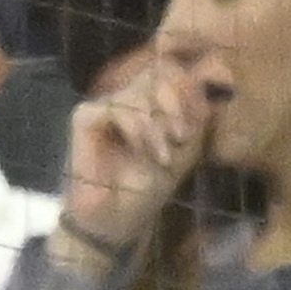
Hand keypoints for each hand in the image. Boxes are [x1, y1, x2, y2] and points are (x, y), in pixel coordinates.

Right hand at [59, 56, 210, 255]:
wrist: (118, 219)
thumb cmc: (149, 186)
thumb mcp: (186, 148)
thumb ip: (195, 114)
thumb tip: (205, 79)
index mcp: (151, 101)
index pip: (173, 70)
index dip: (190, 88)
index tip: (197, 123)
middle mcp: (127, 97)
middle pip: (159, 72)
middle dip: (177, 104)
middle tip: (182, 136)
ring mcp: (105, 105)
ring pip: (141, 92)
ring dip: (159, 126)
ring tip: (162, 156)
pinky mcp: (85, 117)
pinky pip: (118, 107)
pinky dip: (137, 129)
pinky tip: (141, 151)